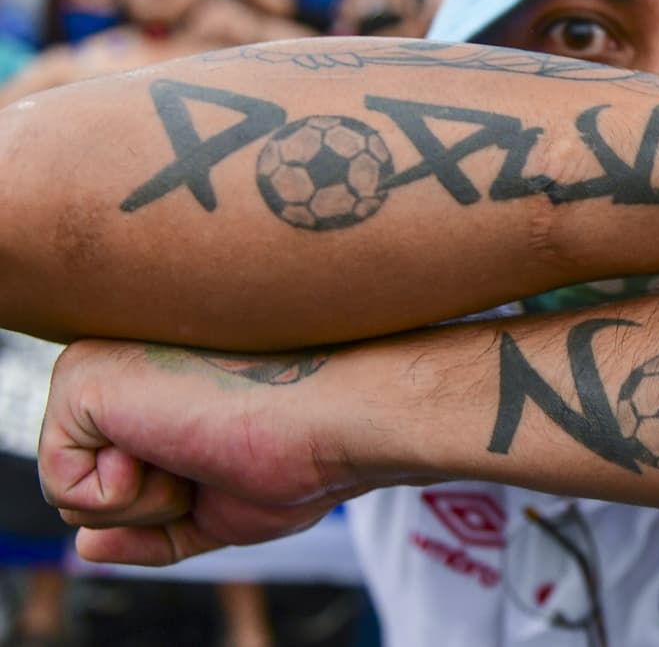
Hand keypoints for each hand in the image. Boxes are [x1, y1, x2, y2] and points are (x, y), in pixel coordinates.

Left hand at [38, 339, 367, 564]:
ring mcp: (96, 365)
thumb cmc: (303, 453)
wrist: (339, 417)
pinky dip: (130, 497)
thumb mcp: (222, 507)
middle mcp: (117, 367)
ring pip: (69, 495)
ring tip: (204, 442)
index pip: (114, 481)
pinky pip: (64, 490)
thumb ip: (154, 524)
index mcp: (149, 388)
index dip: (175, 503)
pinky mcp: (81, 379)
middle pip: (85, 490)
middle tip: (218, 452)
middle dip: (156, 504)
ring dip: (149, 500)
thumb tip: (84, 549)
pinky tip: (179, 444)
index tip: (234, 459)